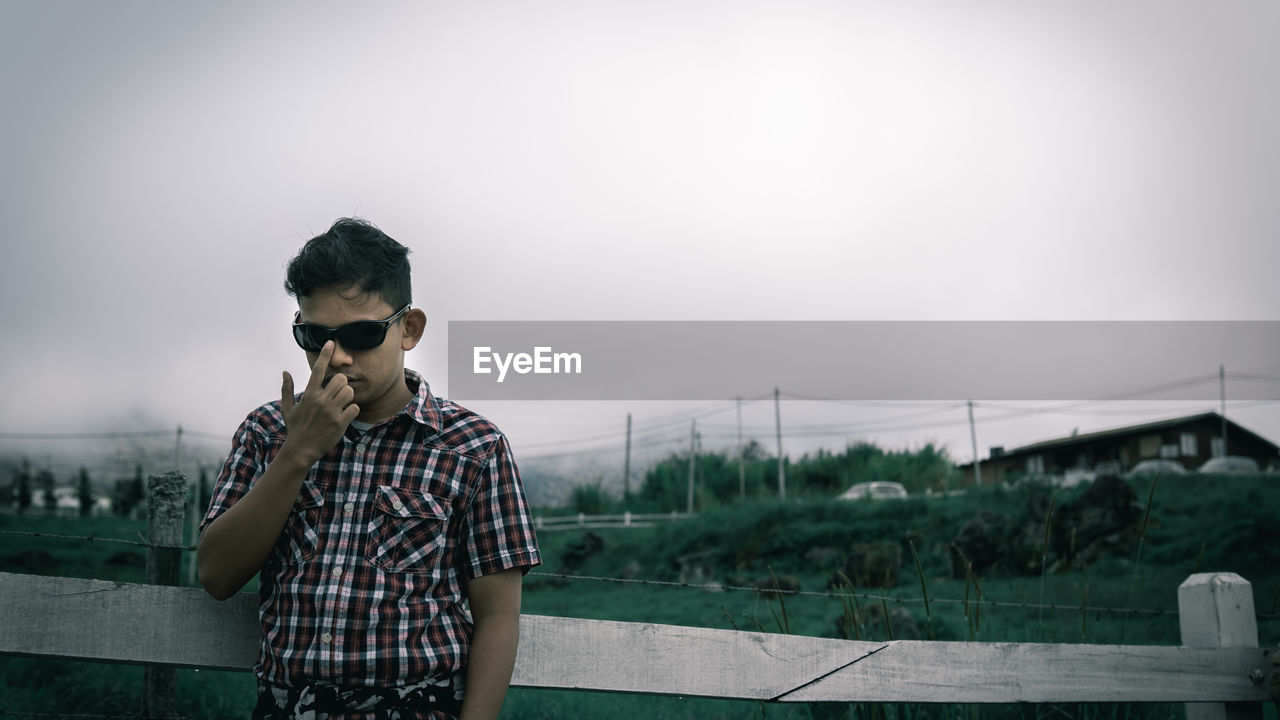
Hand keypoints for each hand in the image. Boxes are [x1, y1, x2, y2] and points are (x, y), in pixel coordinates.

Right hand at [280, 341, 359, 464]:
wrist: (301, 450)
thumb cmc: (295, 428)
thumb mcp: (287, 408)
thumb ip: (286, 388)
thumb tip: (285, 372)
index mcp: (308, 395)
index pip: (318, 370)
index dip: (325, 355)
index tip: (330, 343)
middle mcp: (320, 401)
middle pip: (341, 379)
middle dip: (342, 383)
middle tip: (338, 392)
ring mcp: (331, 411)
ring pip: (350, 391)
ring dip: (348, 396)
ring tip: (341, 404)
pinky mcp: (340, 422)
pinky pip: (355, 407)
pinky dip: (352, 410)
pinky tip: (345, 415)